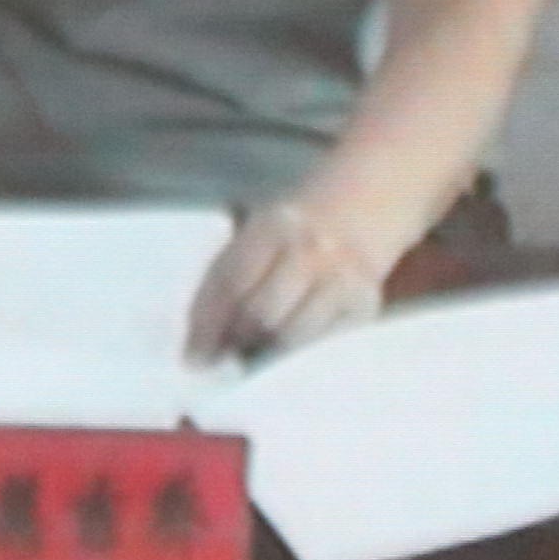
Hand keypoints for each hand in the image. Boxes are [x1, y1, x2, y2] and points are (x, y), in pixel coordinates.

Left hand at [187, 194, 396, 361]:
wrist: (363, 202)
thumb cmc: (296, 228)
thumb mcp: (259, 231)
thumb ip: (230, 276)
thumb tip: (199, 344)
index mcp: (273, 223)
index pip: (230, 282)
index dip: (207, 325)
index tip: (193, 358)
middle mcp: (310, 247)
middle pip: (258, 313)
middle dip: (235, 341)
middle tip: (225, 356)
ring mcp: (342, 275)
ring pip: (290, 335)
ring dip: (266, 352)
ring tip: (256, 352)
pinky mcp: (365, 303)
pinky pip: (320, 343)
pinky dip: (299, 352)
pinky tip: (289, 348)